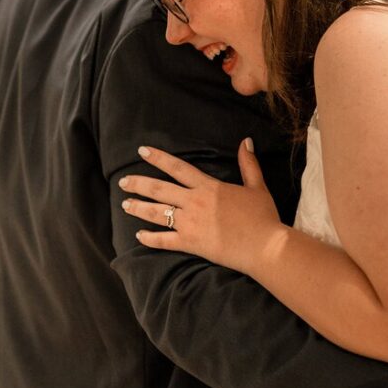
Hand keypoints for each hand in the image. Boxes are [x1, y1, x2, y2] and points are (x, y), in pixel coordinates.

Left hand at [119, 141, 287, 273]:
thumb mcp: (257, 186)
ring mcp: (190, 224)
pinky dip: (150, 238)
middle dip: (138, 183)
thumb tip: (246, 142)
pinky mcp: (190, 243)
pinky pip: (164, 240)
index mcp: (208, 187)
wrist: (263, 246)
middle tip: (123, 181)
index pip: (177, 167)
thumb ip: (248, 164)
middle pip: (159, 189)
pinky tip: (139, 235)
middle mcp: (195, 202)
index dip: (158, 158)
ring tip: (125, 204)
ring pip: (156, 212)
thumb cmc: (263, 216)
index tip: (142, 151)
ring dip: (138, 207)